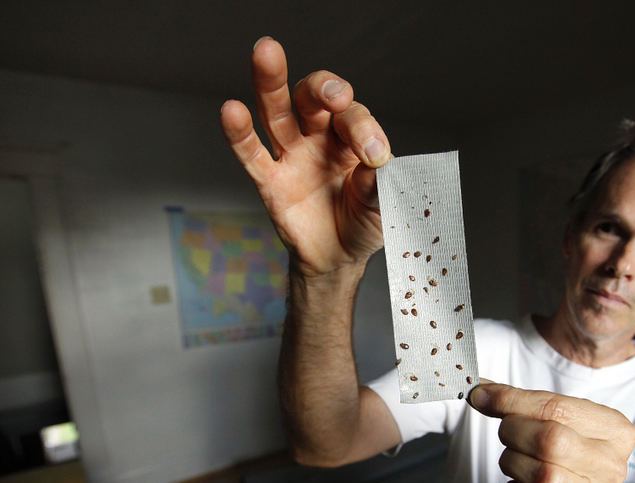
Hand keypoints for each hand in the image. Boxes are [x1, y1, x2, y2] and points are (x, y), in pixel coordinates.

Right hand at [220, 37, 391, 277]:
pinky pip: (252, 155)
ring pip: (277, 112)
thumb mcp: (383, 207)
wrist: (338, 258)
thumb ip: (379, 184)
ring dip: (271, 83)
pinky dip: (240, 133)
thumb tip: (375, 164)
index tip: (374, 154)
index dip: (363, 129)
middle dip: (322, 89)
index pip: (353, 117)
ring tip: (266, 52)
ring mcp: (292, 156)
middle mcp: (319, 139)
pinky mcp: (270, 182)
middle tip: (334, 94)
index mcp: (351, 139)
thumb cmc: (363, 223)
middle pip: (312, 99)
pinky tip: (231, 110)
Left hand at [468, 382, 634, 482]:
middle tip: (508, 433)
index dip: (512, 400)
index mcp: (616, 431)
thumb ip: (523, 402)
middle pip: (551, 441)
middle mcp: (612, 467)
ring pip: (541, 478)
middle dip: (514, 432)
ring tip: (517, 461)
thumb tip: (481, 393)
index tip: (482, 396)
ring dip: (512, 464)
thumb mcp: (561, 420)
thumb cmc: (572, 455)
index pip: (558, 408)